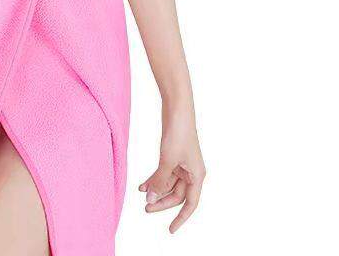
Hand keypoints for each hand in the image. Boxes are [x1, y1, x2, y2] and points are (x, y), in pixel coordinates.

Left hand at [139, 111, 205, 232]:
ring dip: (156, 188)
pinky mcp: (174, 155)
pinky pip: (164, 172)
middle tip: (145, 208)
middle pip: (177, 194)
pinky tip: (142, 184)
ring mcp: (183, 163)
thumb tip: (151, 198)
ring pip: (169, 184)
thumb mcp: (167, 160)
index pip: (190, 203)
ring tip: (141, 194)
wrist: (177, 108)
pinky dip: (154, 178)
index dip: (181, 218)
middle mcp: (192, 171)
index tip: (170, 230)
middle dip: (162, 201)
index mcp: (197, 175)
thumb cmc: (178, 133)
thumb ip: (160, 180)